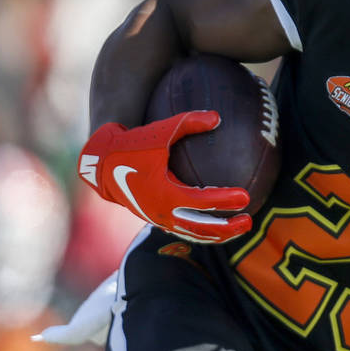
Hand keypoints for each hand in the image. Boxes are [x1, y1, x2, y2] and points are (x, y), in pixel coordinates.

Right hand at [78, 111, 250, 243]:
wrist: (101, 165)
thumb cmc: (132, 144)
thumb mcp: (160, 131)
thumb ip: (188, 122)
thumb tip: (217, 117)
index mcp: (164, 193)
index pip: (201, 202)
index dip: (224, 201)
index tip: (245, 196)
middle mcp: (162, 212)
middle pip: (201, 228)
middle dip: (228, 227)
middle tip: (249, 220)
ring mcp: (160, 219)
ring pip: (195, 233)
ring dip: (219, 234)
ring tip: (241, 227)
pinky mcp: (158, 219)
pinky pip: (186, 230)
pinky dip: (204, 231)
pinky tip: (221, 224)